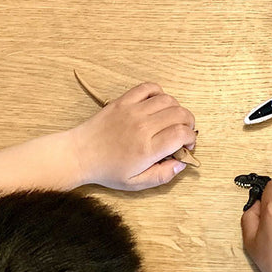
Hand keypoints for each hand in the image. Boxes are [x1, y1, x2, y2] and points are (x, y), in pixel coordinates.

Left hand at [70, 82, 196, 190]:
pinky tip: (158, 105)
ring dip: (177, 109)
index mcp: (147, 149)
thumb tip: (181, 164)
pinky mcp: (123, 101)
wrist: (79, 154)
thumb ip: (162, 176)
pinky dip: (159, 93)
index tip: (187, 145)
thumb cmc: (107, 170)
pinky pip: (149, 87)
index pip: (182, 134)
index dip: (191, 138)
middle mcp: (142, 126)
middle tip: (184, 133)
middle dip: (189, 124)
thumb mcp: (135, 183)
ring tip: (172, 120)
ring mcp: (132, 110)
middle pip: (180, 114)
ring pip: (168, 100)